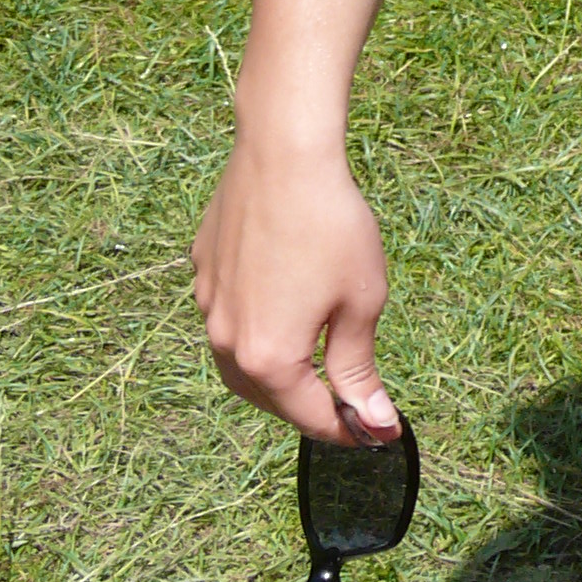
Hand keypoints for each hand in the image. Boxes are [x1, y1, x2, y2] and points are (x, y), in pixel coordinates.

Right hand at [192, 121, 399, 441]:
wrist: (283, 152)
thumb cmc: (331, 225)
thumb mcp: (360, 303)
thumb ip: (359, 371)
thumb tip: (374, 423)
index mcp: (268, 358)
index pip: (310, 417)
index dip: (348, 427)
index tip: (378, 429)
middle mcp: (226, 340)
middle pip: (268, 397)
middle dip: (306, 406)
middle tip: (344, 401)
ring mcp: (208, 304)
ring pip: (238, 361)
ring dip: (273, 373)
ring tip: (309, 364)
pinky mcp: (202, 269)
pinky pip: (226, 316)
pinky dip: (253, 328)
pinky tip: (279, 305)